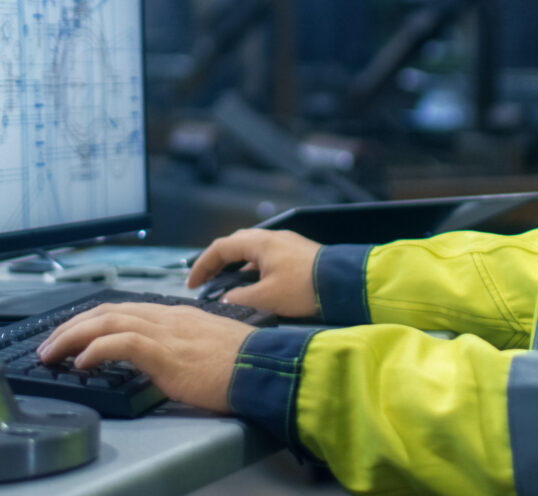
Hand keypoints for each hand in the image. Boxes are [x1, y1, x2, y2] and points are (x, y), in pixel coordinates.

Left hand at [35, 302, 253, 412]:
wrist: (266, 368)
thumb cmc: (247, 365)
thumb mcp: (211, 348)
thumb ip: (186, 347)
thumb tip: (170, 359)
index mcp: (177, 316)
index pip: (124, 308)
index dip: (92, 319)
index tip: (73, 333)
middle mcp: (167, 317)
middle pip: (106, 310)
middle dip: (72, 326)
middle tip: (50, 344)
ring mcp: (166, 332)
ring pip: (106, 321)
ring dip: (72, 337)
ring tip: (51, 353)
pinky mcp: (165, 351)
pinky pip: (120, 343)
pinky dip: (95, 349)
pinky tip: (80, 362)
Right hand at [186, 228, 322, 317]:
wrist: (345, 283)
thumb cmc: (304, 287)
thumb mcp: (267, 298)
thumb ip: (240, 299)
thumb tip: (225, 300)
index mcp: (259, 243)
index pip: (220, 249)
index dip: (202, 266)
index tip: (192, 284)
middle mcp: (271, 237)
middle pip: (234, 245)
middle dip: (217, 263)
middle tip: (206, 282)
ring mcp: (285, 243)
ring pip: (251, 251)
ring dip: (236, 267)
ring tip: (228, 286)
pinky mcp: (297, 253)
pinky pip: (266, 257)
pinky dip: (253, 269)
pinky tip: (255, 286)